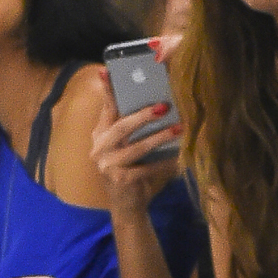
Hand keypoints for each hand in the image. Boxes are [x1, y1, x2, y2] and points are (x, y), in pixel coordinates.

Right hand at [87, 68, 178, 207]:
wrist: (128, 206)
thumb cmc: (133, 170)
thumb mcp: (130, 145)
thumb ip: (135, 127)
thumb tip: (162, 102)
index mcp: (100, 134)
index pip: (106, 108)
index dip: (107, 90)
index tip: (107, 71)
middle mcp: (99, 148)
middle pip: (120, 127)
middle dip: (142, 115)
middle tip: (163, 106)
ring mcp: (106, 165)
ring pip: (134, 147)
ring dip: (158, 137)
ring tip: (179, 128)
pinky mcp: (119, 179)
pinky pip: (144, 167)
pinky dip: (163, 162)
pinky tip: (178, 158)